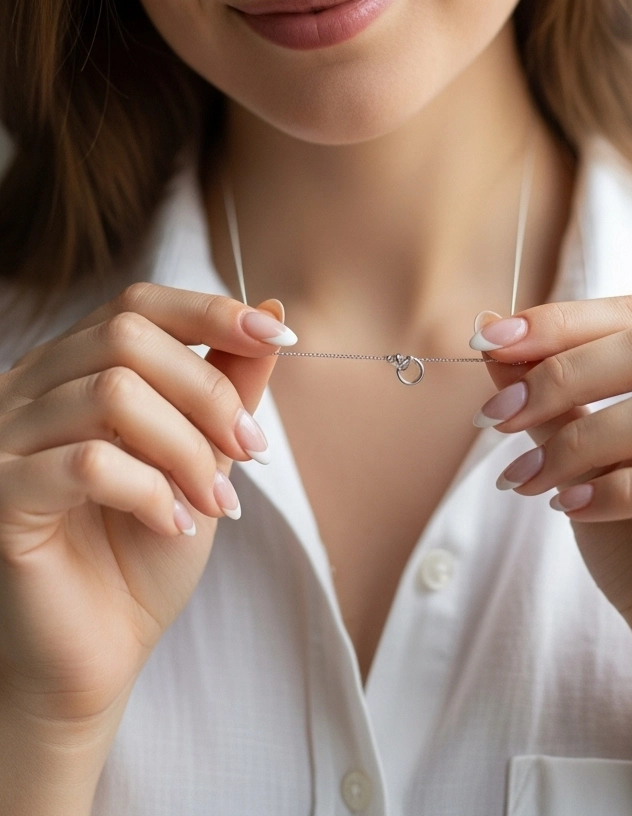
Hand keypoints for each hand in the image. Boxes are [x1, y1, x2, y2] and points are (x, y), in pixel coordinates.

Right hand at [0, 283, 291, 732]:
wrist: (98, 655)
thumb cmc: (144, 553)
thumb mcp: (203, 455)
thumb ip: (229, 384)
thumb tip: (274, 307)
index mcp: (73, 367)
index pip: (137, 304)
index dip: (210, 311)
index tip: (277, 336)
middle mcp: (30, 388)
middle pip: (127, 338)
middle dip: (208, 390)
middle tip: (252, 449)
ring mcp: (6, 438)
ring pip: (111, 395)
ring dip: (186, 447)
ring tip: (217, 500)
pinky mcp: (2, 495)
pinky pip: (87, 463)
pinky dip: (150, 490)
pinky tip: (175, 525)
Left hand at [473, 296, 631, 732]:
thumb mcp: (588, 459)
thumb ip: (553, 393)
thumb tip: (493, 328)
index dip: (562, 322)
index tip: (489, 341)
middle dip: (562, 373)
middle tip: (497, 415)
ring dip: (579, 438)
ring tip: (526, 476)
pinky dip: (616, 490)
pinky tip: (569, 508)